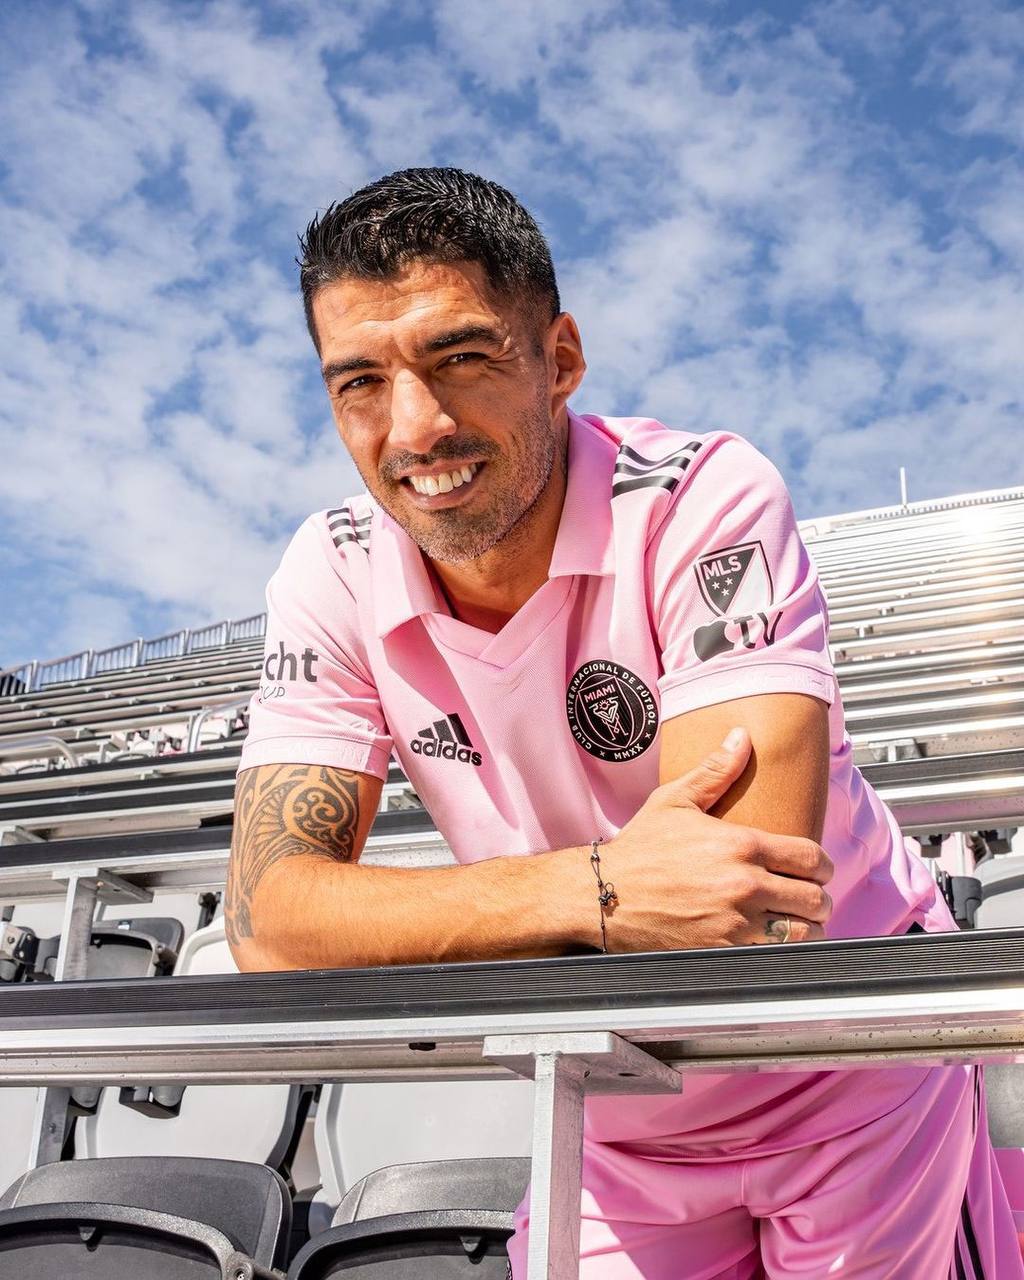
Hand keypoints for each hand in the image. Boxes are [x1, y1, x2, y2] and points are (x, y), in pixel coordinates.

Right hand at [599, 728, 832, 951]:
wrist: (603, 895)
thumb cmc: (639, 849)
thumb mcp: (674, 800)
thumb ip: (715, 770)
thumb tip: (741, 737)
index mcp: (740, 844)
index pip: (812, 857)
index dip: (822, 865)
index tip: (816, 870)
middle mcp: (743, 884)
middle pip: (814, 897)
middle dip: (817, 896)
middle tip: (808, 896)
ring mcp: (735, 923)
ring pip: (802, 931)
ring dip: (805, 926)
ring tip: (796, 920)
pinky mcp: (724, 952)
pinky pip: (775, 955)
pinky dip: (782, 950)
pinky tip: (772, 940)